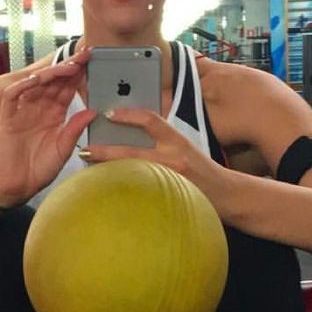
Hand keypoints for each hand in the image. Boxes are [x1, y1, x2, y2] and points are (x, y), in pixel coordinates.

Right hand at [0, 48, 96, 207]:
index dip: (79, 76)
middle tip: (85, 55)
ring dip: (50, 74)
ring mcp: (23, 111)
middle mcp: (39, 108)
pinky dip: (23, 86)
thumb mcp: (63, 148)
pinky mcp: (7, 117)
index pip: (67, 89)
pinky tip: (36, 81)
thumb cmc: (39, 170)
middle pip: (54, 82)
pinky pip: (13, 96)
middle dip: (68, 67)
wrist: (17, 186)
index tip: (93, 63)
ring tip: (68, 67)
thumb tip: (93, 111)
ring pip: (36, 84)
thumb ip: (75, 129)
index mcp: (54, 114)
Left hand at [80, 108, 220, 185]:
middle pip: (131, 151)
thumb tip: (131, 135)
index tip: (109, 113)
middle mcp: (174, 158)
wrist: (227, 195)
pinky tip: (107, 188)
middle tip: (85, 149)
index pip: (151, 120)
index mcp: (177, 140)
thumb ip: (162, 141)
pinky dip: (121, 188)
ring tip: (90, 169)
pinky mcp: (169, 197)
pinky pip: (139, 192)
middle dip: (104, 151)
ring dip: (108, 170)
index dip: (128, 115)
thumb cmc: (201, 170)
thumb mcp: (184, 147)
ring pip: (131, 173)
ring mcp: (171, 179)